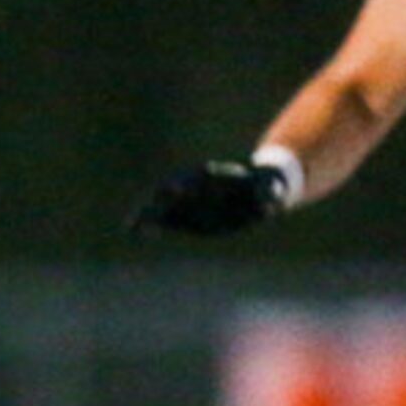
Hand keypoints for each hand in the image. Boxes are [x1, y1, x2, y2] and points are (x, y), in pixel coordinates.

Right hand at [131, 160, 288, 235]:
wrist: (253, 194)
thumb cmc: (264, 188)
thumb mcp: (270, 189)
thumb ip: (268, 193)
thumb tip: (273, 201)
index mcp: (217, 175)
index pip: (198, 178)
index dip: (186, 184)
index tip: (175, 189)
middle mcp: (196, 185)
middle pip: (175, 188)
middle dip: (163, 197)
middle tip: (150, 206)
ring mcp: (187, 200)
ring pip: (164, 204)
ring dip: (149, 213)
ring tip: (132, 224)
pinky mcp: (182, 215)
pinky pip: (162, 219)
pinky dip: (149, 224)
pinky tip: (134, 230)